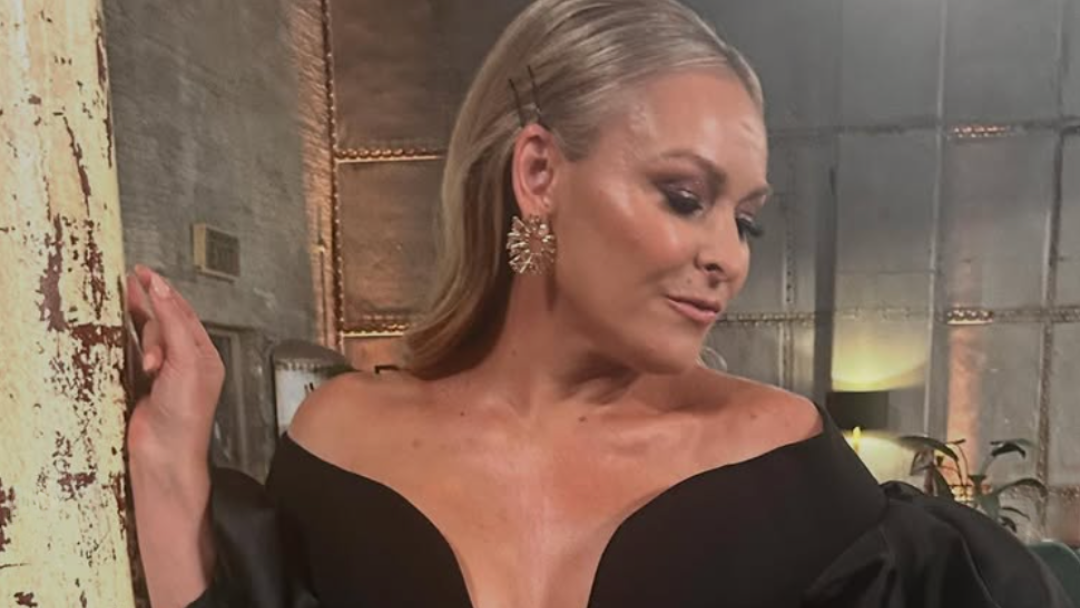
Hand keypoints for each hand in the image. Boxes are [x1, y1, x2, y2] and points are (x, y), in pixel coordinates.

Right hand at [125, 265, 223, 471]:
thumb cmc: (186, 416)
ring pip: (146, 337)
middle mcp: (186, 361)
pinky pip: (131, 354)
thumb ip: (173, 323)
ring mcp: (163, 372)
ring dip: (142, 334)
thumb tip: (161, 290)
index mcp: (205, 354)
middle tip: (130, 292)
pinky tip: (119, 334)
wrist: (165, 453)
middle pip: (163, 322)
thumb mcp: (185, 361)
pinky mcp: (141, 384)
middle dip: (151, 316)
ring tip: (140, 342)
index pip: (183, 313)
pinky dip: (127, 345)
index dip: (163, 291)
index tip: (143, 273)